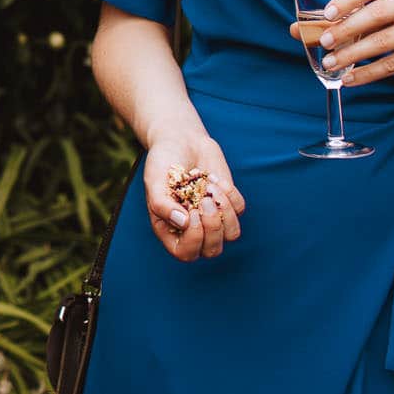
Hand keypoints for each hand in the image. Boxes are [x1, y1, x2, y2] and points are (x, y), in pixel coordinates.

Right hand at [142, 132, 244, 261]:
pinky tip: (212, 178)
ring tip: (210, 188)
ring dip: (225, 211)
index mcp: (170, 230)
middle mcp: (192, 229)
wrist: (180, 140)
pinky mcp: (228, 203)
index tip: (191, 211)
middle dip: (213, 225)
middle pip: (212, 250)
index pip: (186, 254)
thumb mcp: (154, 180)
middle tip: (204, 198)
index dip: (194, 238)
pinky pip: (239, 210)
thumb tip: (183, 223)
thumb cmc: (162, 161)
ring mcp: (213, 217)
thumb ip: (162, 204)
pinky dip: (229, 193)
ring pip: (231, 234)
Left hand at [286, 0, 393, 87]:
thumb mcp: (382, 8)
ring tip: (331, 63)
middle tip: (324, 41)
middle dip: (346, 29)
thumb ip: (345, 15)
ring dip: (353, 55)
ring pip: (383, 42)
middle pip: (377, 14)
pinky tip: (350, 78)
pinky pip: (393, 64)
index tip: (326, 14)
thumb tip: (297, 29)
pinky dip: (368, 73)